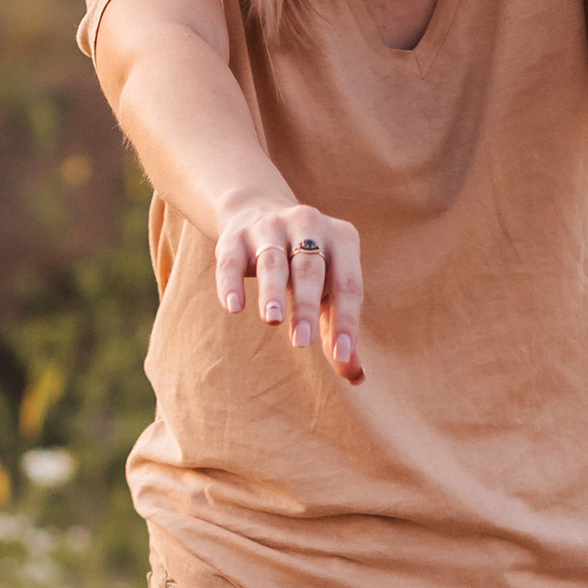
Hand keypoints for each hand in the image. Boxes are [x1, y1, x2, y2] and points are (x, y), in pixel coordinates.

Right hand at [214, 195, 364, 382]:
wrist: (259, 212)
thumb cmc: (305, 266)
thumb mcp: (328, 290)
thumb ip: (338, 329)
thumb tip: (356, 375)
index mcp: (342, 239)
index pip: (348, 285)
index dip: (346, 321)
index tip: (341, 353)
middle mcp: (308, 224)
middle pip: (309, 270)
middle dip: (306, 307)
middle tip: (302, 343)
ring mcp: (270, 226)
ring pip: (272, 262)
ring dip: (272, 292)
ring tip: (272, 320)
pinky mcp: (235, 236)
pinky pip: (231, 261)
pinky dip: (231, 283)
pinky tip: (234, 308)